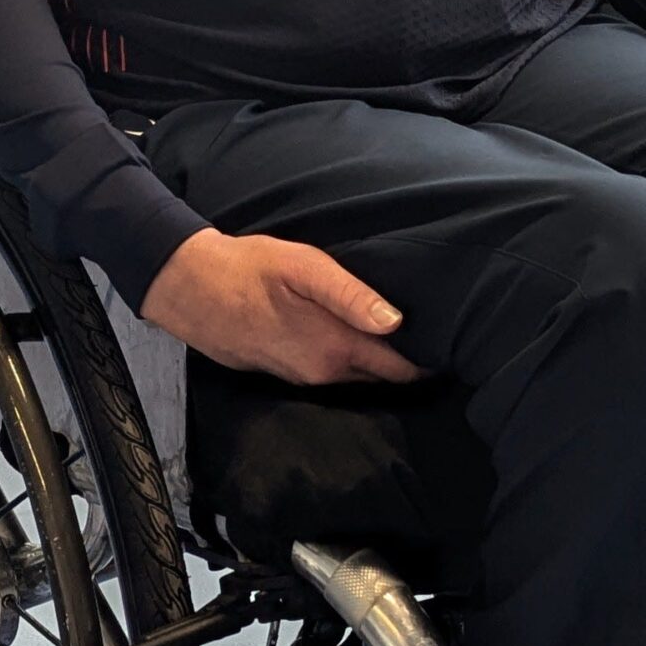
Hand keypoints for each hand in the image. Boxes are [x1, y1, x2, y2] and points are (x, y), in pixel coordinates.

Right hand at [138, 229, 428, 386]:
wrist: (192, 289)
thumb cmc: (251, 269)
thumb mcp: (305, 267)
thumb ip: (352, 295)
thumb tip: (395, 321)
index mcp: (335, 347)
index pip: (398, 368)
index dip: (428, 361)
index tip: (454, 345)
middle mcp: (323, 373)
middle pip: (381, 376)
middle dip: (408, 363)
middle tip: (439, 338)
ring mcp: (302, 378)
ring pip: (356, 378)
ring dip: (379, 363)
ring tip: (406, 339)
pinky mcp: (286, 375)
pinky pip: (331, 375)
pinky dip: (350, 362)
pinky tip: (358, 341)